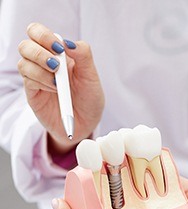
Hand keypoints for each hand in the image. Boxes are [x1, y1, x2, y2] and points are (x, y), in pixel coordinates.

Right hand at [18, 23, 103, 152]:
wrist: (86, 125)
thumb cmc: (89, 100)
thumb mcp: (92, 77)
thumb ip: (84, 56)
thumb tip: (68, 42)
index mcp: (57, 54)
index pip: (38, 32)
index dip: (44, 35)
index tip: (60, 49)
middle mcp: (43, 63)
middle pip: (26, 45)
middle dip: (39, 52)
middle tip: (56, 65)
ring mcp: (36, 78)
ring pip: (23, 63)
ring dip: (41, 70)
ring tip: (58, 82)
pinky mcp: (33, 93)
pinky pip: (28, 81)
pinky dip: (42, 82)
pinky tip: (55, 89)